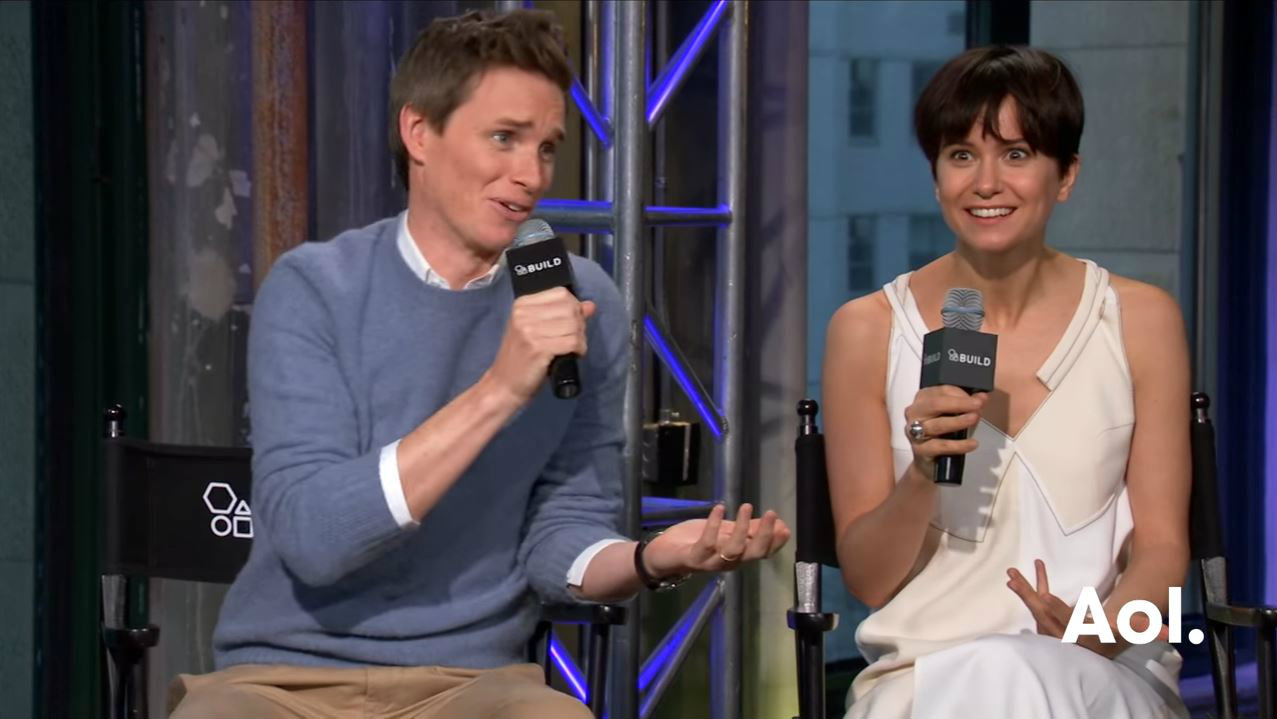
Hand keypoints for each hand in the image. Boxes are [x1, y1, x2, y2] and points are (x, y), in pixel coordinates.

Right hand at [486, 287, 595, 402]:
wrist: (504, 384)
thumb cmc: (521, 357)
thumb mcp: (537, 330)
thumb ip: (562, 315)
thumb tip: (590, 305)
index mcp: (522, 305)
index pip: (561, 293)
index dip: (574, 307)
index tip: (572, 323)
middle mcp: (524, 314)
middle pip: (570, 308)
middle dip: (580, 324)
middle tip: (574, 339)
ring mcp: (529, 331)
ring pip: (574, 325)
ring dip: (580, 339)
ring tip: (573, 348)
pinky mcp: (538, 348)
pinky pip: (572, 342)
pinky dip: (579, 349)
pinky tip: (573, 355)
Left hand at [643, 503, 790, 576]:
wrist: (660, 555)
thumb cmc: (692, 542)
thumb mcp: (723, 531)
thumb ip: (746, 529)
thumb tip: (775, 523)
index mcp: (736, 556)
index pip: (761, 553)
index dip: (775, 542)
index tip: (785, 526)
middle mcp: (726, 562)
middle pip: (752, 554)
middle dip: (765, 536)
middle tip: (773, 514)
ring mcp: (709, 562)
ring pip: (733, 551)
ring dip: (742, 529)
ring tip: (746, 506)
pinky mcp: (692, 558)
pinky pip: (706, 544)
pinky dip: (714, 525)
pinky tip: (720, 508)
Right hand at [903, 386, 985, 475]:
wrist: (931, 462)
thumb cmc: (942, 435)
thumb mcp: (957, 416)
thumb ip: (969, 405)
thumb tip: (982, 397)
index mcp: (923, 400)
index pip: (941, 391)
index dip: (960, 394)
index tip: (977, 399)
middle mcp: (915, 414)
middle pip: (935, 404)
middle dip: (959, 404)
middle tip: (978, 405)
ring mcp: (914, 432)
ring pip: (936, 425)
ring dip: (958, 421)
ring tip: (974, 419)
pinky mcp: (920, 450)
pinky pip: (940, 446)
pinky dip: (958, 445)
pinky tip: (972, 443)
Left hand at [1006, 559, 1168, 658]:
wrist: (1103, 644)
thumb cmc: (1120, 630)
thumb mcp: (1131, 627)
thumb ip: (1146, 628)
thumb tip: (1169, 631)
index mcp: (1084, 634)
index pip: (1067, 623)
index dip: (1056, 610)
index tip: (1041, 597)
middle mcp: (1065, 632)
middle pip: (1044, 614)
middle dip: (1029, 597)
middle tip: (1013, 580)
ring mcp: (1056, 626)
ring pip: (1036, 607)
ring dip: (1023, 591)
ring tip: (1009, 575)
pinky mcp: (1051, 618)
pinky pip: (1036, 602)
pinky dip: (1027, 589)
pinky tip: (1012, 578)